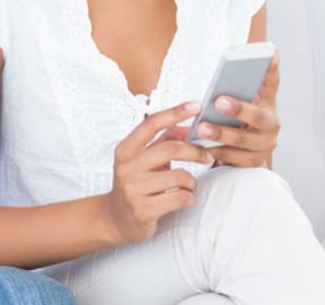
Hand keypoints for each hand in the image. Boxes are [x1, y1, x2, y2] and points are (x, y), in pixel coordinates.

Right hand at [104, 101, 213, 244]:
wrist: (116, 218)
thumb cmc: (137, 183)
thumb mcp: (143, 159)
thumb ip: (163, 141)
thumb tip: (188, 126)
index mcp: (125, 149)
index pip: (151, 123)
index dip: (175, 112)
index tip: (196, 106)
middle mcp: (126, 166)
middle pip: (171, 149)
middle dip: (195, 151)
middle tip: (208, 156)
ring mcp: (133, 189)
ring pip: (180, 176)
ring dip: (191, 181)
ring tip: (187, 185)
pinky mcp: (144, 210)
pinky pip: (180, 197)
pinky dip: (189, 197)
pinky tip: (182, 198)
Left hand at [195, 50, 280, 167]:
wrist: (247, 151)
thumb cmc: (243, 118)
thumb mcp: (250, 98)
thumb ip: (255, 78)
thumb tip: (273, 50)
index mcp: (269, 106)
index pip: (271, 85)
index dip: (269, 71)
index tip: (264, 57)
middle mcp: (270, 127)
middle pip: (257, 117)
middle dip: (238, 109)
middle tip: (217, 101)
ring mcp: (263, 147)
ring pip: (243, 142)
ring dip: (222, 135)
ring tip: (202, 128)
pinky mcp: (252, 164)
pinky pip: (235, 160)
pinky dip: (218, 153)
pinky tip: (203, 147)